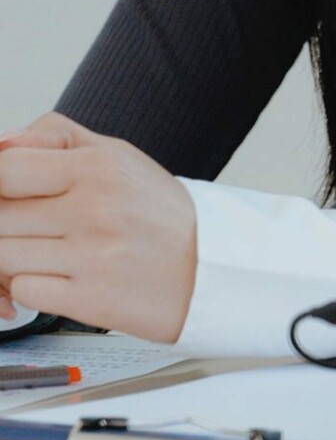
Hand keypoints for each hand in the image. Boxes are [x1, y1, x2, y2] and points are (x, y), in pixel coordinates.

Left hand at [0, 114, 196, 342]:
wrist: (211, 269)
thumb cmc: (162, 214)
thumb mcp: (118, 155)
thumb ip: (57, 137)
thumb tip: (3, 145)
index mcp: (100, 168)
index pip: (7, 170)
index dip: (0, 183)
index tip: (12, 194)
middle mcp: (94, 210)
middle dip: (5, 222)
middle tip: (31, 227)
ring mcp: (90, 258)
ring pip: (3, 255)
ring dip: (12, 257)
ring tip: (40, 253)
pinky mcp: (89, 302)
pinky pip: (24, 290)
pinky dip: (30, 287)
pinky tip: (56, 278)